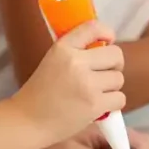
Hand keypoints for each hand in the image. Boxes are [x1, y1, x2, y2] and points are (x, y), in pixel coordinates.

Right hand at [10, 20, 125, 141]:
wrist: (28, 121)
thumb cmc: (40, 92)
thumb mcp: (52, 61)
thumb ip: (76, 51)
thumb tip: (105, 44)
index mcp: (63, 48)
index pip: (93, 27)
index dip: (107, 32)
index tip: (108, 41)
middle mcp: (76, 62)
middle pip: (116, 55)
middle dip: (114, 65)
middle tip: (103, 74)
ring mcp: (87, 84)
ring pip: (118, 78)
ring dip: (111, 87)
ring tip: (95, 93)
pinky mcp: (95, 105)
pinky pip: (120, 98)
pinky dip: (112, 104)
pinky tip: (98, 107)